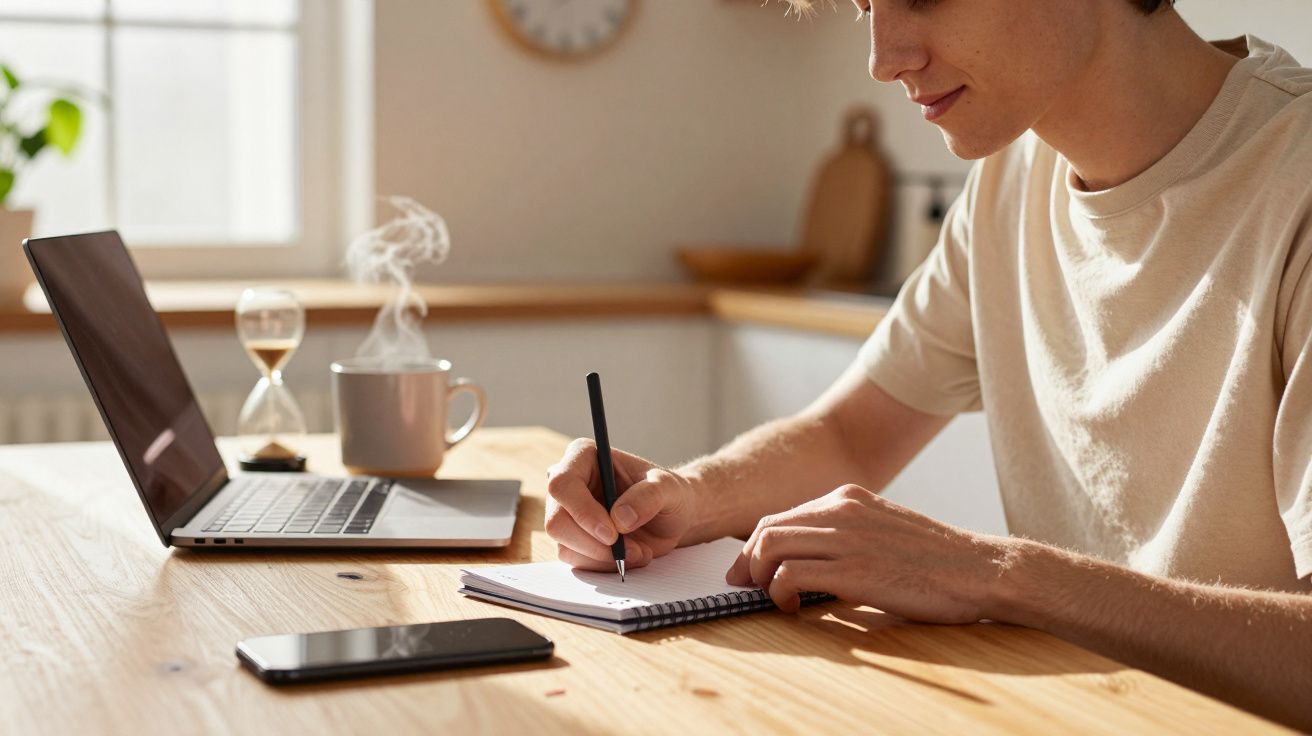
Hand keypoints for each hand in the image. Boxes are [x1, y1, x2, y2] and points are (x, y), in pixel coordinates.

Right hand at [545, 438, 699, 571]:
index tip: (612, 534)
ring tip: (640, 551)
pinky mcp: (572, 538)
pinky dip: (605, 565)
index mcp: (584, 456)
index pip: (562, 484)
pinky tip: (630, 555)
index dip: (582, 512)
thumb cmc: (668, 494)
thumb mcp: (668, 488)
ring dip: (605, 557)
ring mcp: (567, 513)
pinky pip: (577, 560)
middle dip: (595, 544)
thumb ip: (648, 497)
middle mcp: (569, 484)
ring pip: (565, 545)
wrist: (671, 517)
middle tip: (630, 550)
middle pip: (557, 521)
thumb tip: (619, 518)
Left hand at [726, 484, 1007, 623]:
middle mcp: (841, 509)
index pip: (783, 515)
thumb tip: (806, 564)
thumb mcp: (883, 531)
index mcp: (848, 497)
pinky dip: (779, 592)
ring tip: (769, 597)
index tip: (748, 568)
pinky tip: (791, 607)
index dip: (756, 544)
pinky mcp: (853, 569)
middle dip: (747, 559)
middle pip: (768, 527)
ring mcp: (846, 537)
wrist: (979, 569)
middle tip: (743, 586)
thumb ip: (846, 537)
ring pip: (771, 545)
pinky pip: (790, 574)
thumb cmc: (936, 560)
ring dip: (758, 574)